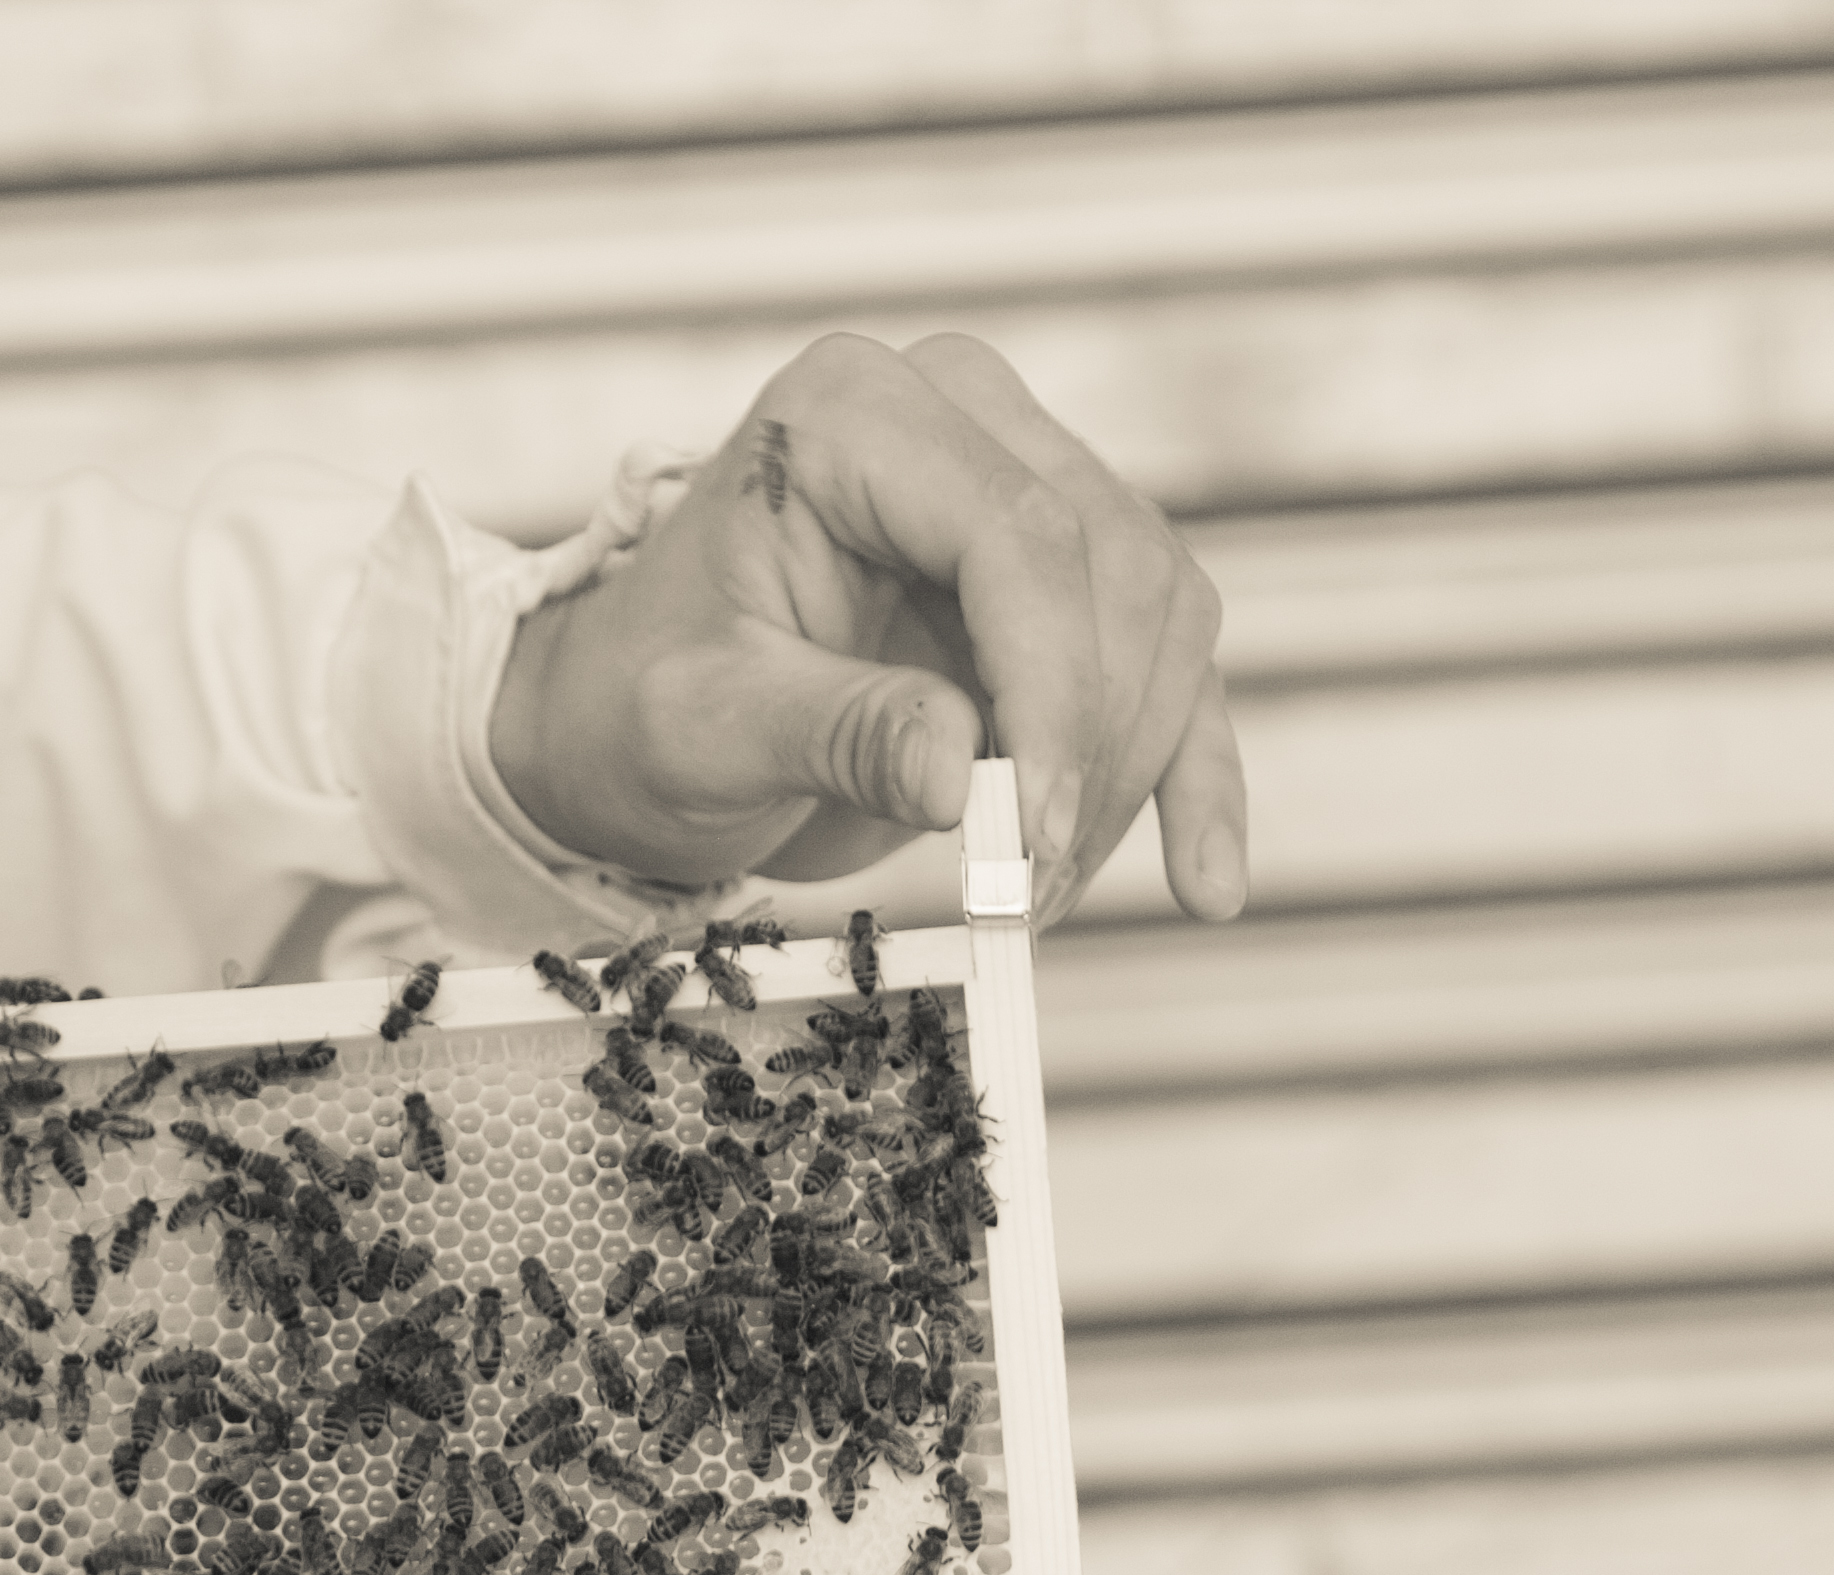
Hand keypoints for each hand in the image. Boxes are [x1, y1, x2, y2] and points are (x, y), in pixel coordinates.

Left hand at [488, 332, 1245, 924]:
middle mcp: (959, 417)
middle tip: (1027, 893)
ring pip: (1160, 619)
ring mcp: (1027, 482)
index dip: (1052, 691)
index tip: (1038, 834)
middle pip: (1112, 571)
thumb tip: (963, 776)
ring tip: (1034, 898)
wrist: (628, 723)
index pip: (1017, 535)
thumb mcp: (701, 728)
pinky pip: (1170, 667)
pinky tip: (1204, 881)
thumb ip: (830, 734)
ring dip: (1127, 775)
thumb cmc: (638, 706)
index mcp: (851, 416)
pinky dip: (1190, 777)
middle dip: (1090, 750)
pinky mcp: (1068, 577)